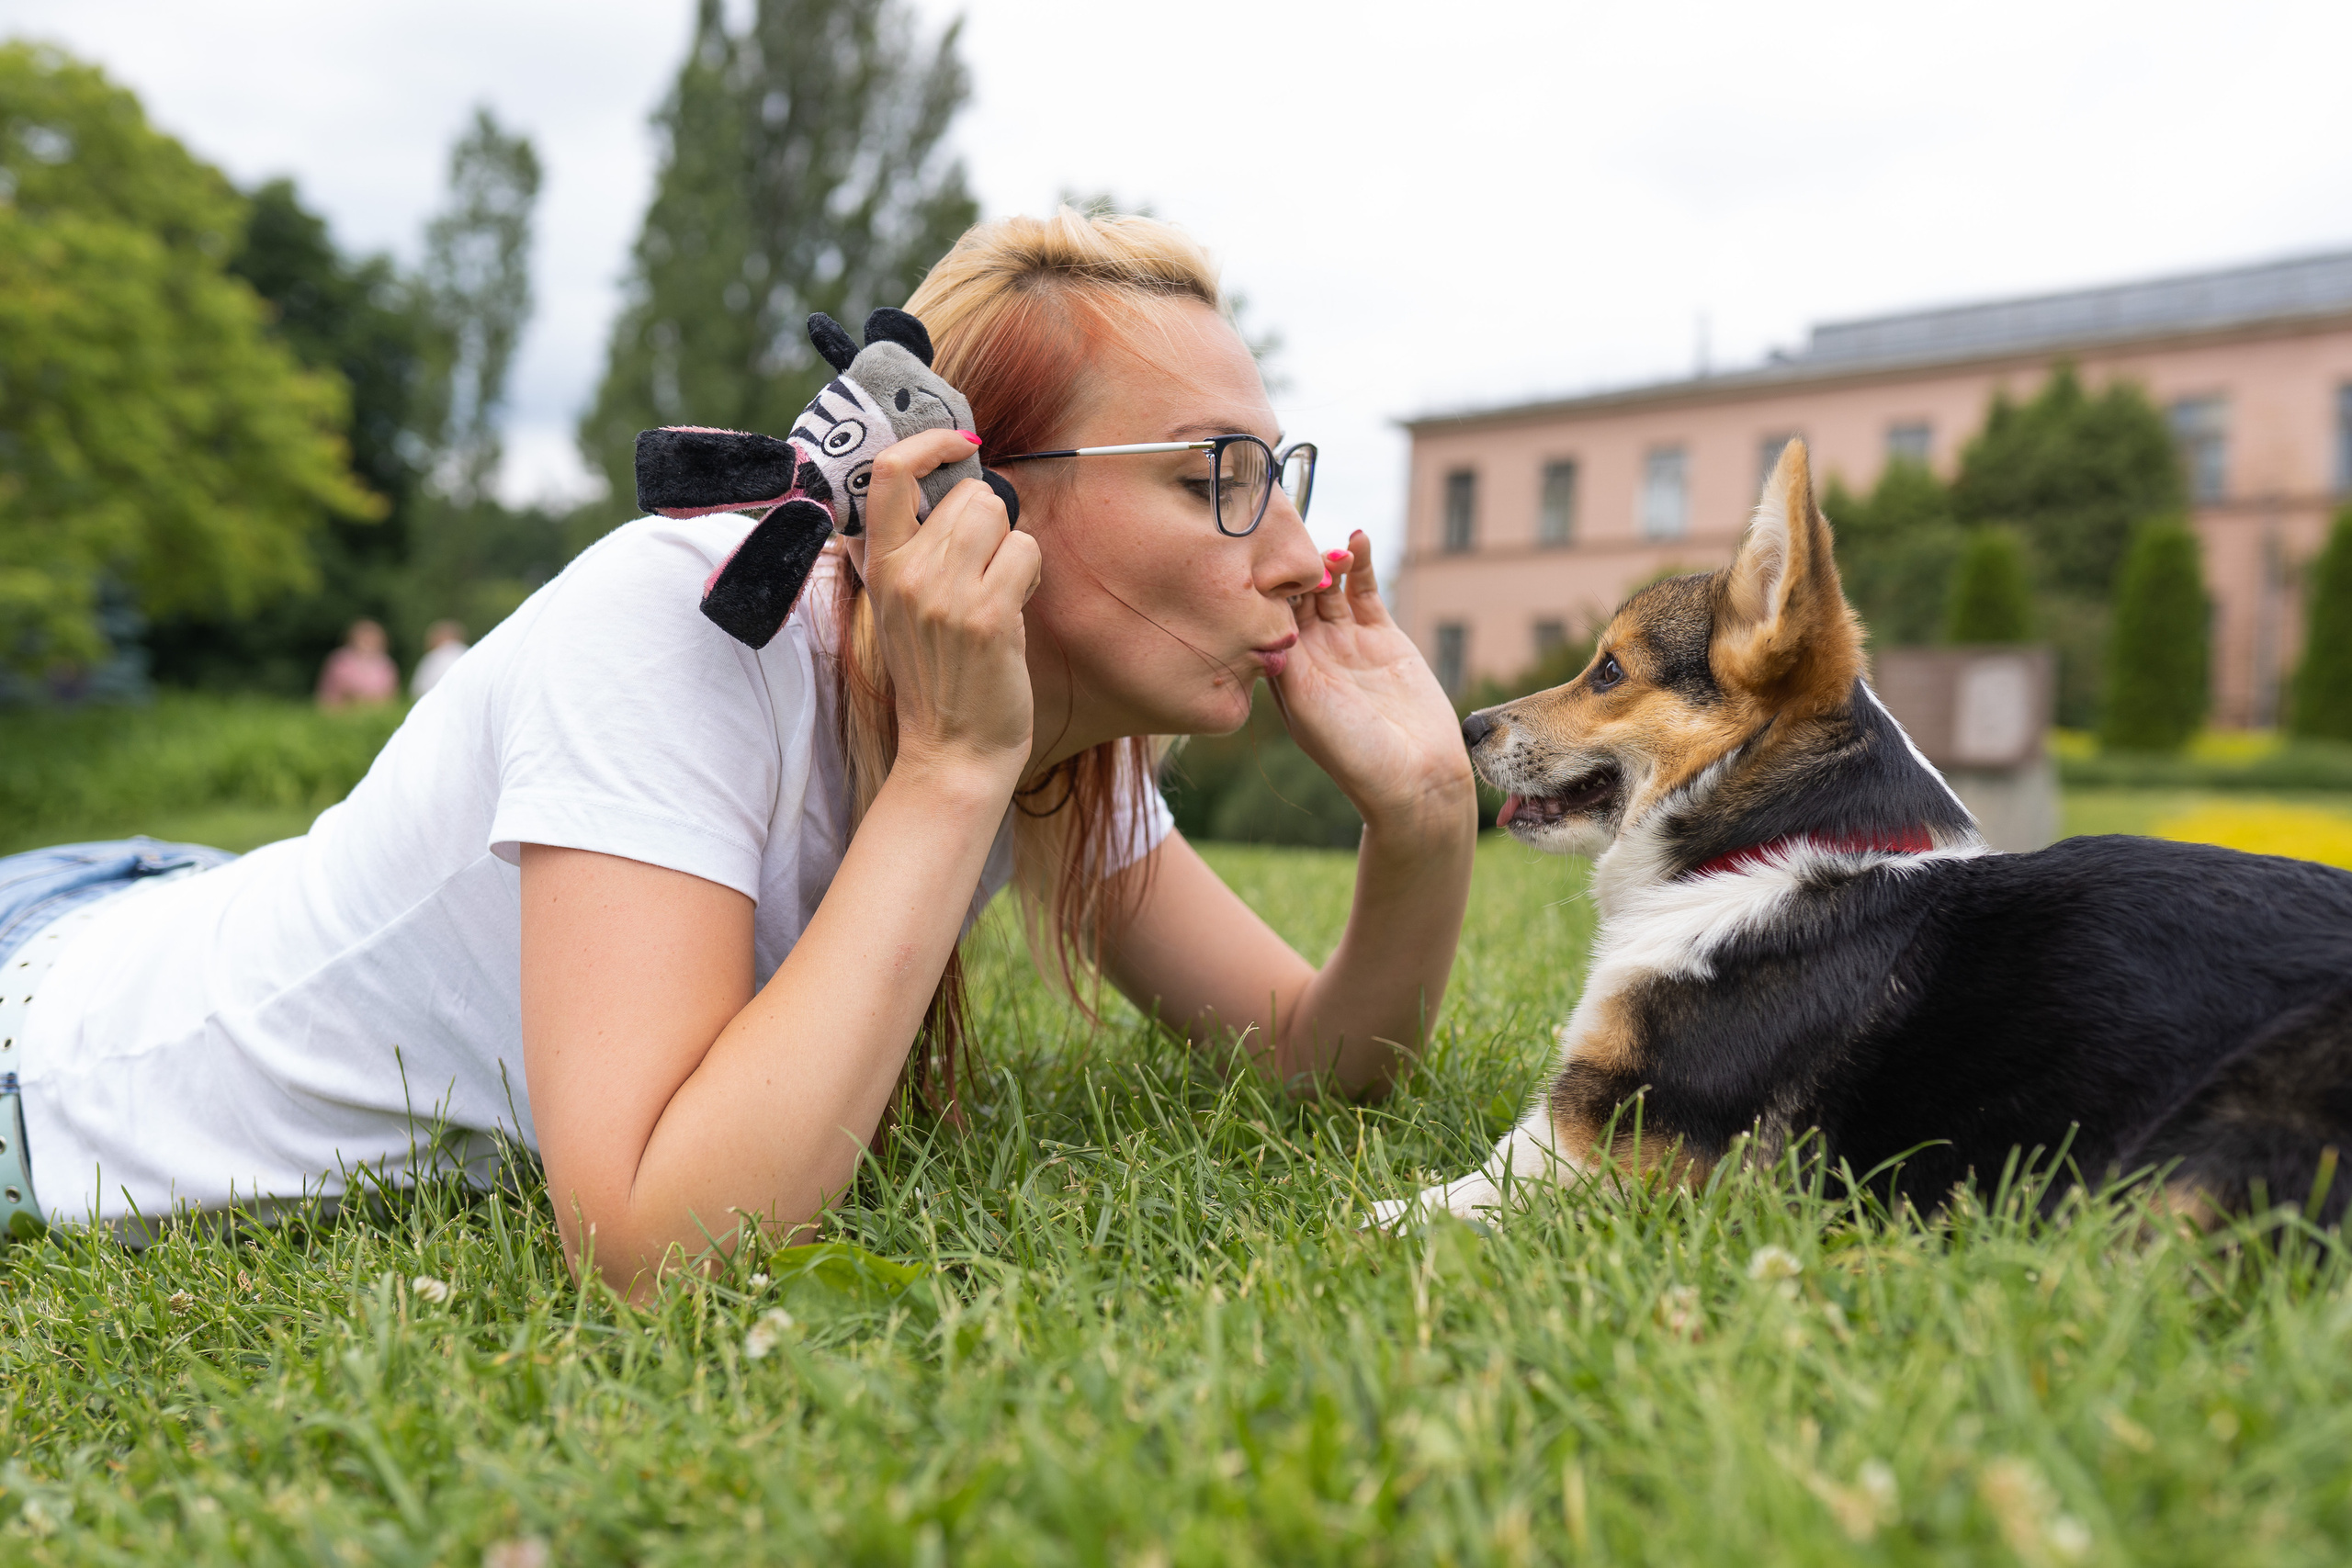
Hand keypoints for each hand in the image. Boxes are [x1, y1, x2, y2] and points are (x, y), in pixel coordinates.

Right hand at [861, 429, 1041, 784]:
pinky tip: (1014, 607)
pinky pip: (1025, 552)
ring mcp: (944, 594)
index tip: (959, 445)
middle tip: (987, 566)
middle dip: (991, 519)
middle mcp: (905, 573)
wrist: (950, 750)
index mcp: (879, 566)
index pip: (886, 472)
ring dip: (1011, 545)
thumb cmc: (936, 675)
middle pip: (968, 493)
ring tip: (1000, 588)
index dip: (928, 444)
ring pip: (998, 514)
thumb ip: (912, 549)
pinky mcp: (986, 616)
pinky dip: (1029, 574)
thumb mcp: (899, 607)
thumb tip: (951, 485)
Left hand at [1274, 531, 1473, 827]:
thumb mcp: (1304, 703)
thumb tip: (1264, 608)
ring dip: (1325, 563)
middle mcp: (1311, 654)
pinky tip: (1357, 540)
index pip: (1263, 615)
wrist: (1415, 776)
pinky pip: (1365, 590)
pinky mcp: (1383, 636)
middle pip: (1293, 595)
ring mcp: (1346, 642)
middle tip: (1298, 547)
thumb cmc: (1352, 751)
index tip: (1263, 561)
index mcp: (1283, 672)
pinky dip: (1361, 564)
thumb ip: (1285, 655)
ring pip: (1328, 587)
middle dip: (1293, 569)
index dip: (1263, 587)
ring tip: (1331, 552)